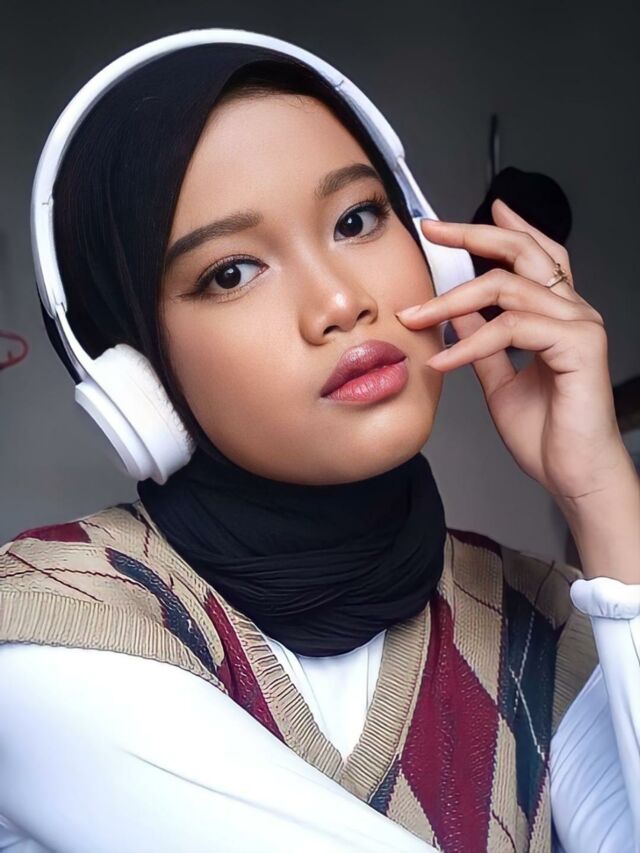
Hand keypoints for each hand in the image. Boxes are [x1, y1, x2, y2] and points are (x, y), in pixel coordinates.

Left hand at [396, 199, 630, 504]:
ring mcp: (579, 325)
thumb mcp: (500, 381)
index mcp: (557, 316)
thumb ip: (483, 347)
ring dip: (452, 302)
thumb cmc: (547, 434)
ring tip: (415, 318)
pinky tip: (443, 360)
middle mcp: (572, 312)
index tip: (460, 221)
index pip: (533, 256)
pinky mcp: (579, 346)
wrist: (573, 475)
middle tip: (433, 230)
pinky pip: (512, 329)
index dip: (502, 230)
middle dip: (473, 235)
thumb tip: (457, 321)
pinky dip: (471, 343)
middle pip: (525, 251)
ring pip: (507, 289)